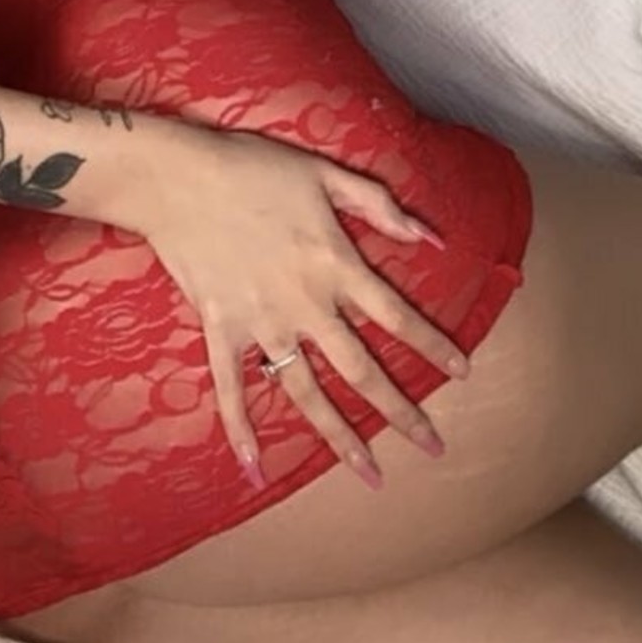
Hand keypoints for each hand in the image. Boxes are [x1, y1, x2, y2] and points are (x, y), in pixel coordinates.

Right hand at [132, 125, 468, 490]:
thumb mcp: (325, 174)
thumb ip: (379, 205)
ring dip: (340, 437)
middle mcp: (305, 304)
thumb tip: (431, 237)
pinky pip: (232, 390)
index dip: (432, 344)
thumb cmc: (253, 167)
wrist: (178, 179)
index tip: (463, 372)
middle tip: (433, 446)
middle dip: (400, 411)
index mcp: (334, 264)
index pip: (396, 315)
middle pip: (361, 369)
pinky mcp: (220, 331)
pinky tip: (254, 468)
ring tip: (370, 474)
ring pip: (307, 392)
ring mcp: (261, 324)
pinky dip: (241, 429)